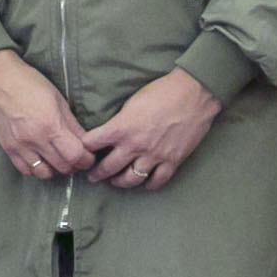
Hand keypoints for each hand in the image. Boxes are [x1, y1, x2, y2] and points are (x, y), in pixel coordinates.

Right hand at [0, 48, 95, 182]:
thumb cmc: (30, 84)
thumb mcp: (58, 100)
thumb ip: (72, 125)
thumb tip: (85, 142)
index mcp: (50, 125)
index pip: (76, 155)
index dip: (87, 159)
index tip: (89, 155)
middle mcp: (34, 140)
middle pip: (63, 167)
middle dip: (74, 164)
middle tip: (76, 156)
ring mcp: (19, 146)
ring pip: (44, 174)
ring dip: (55, 169)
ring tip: (57, 158)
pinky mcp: (7, 148)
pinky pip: (25, 170)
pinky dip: (36, 168)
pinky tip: (40, 157)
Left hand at [83, 68, 222, 191]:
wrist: (193, 93)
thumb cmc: (161, 92)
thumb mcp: (131, 104)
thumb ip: (119, 122)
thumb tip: (110, 134)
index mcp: (121, 128)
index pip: (91, 144)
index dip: (84, 148)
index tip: (83, 151)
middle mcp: (135, 145)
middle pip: (108, 168)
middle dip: (96, 174)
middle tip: (92, 176)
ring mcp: (154, 156)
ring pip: (130, 179)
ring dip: (120, 182)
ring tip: (115, 181)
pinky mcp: (173, 161)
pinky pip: (157, 181)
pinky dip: (149, 184)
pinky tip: (144, 182)